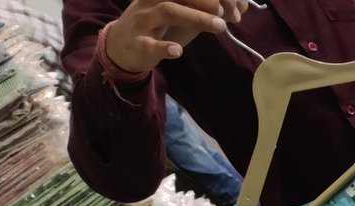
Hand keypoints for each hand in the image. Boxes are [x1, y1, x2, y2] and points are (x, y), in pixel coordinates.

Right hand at [103, 0, 248, 73]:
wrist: (122, 45)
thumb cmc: (157, 28)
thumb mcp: (180, 16)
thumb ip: (202, 12)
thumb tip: (232, 11)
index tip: (229, 0)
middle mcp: (151, 1)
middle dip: (205, 1)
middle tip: (226, 10)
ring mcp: (143, 20)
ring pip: (168, 12)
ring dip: (196, 17)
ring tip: (220, 25)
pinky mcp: (138, 43)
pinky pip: (150, 44)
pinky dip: (164, 47)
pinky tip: (178, 51)